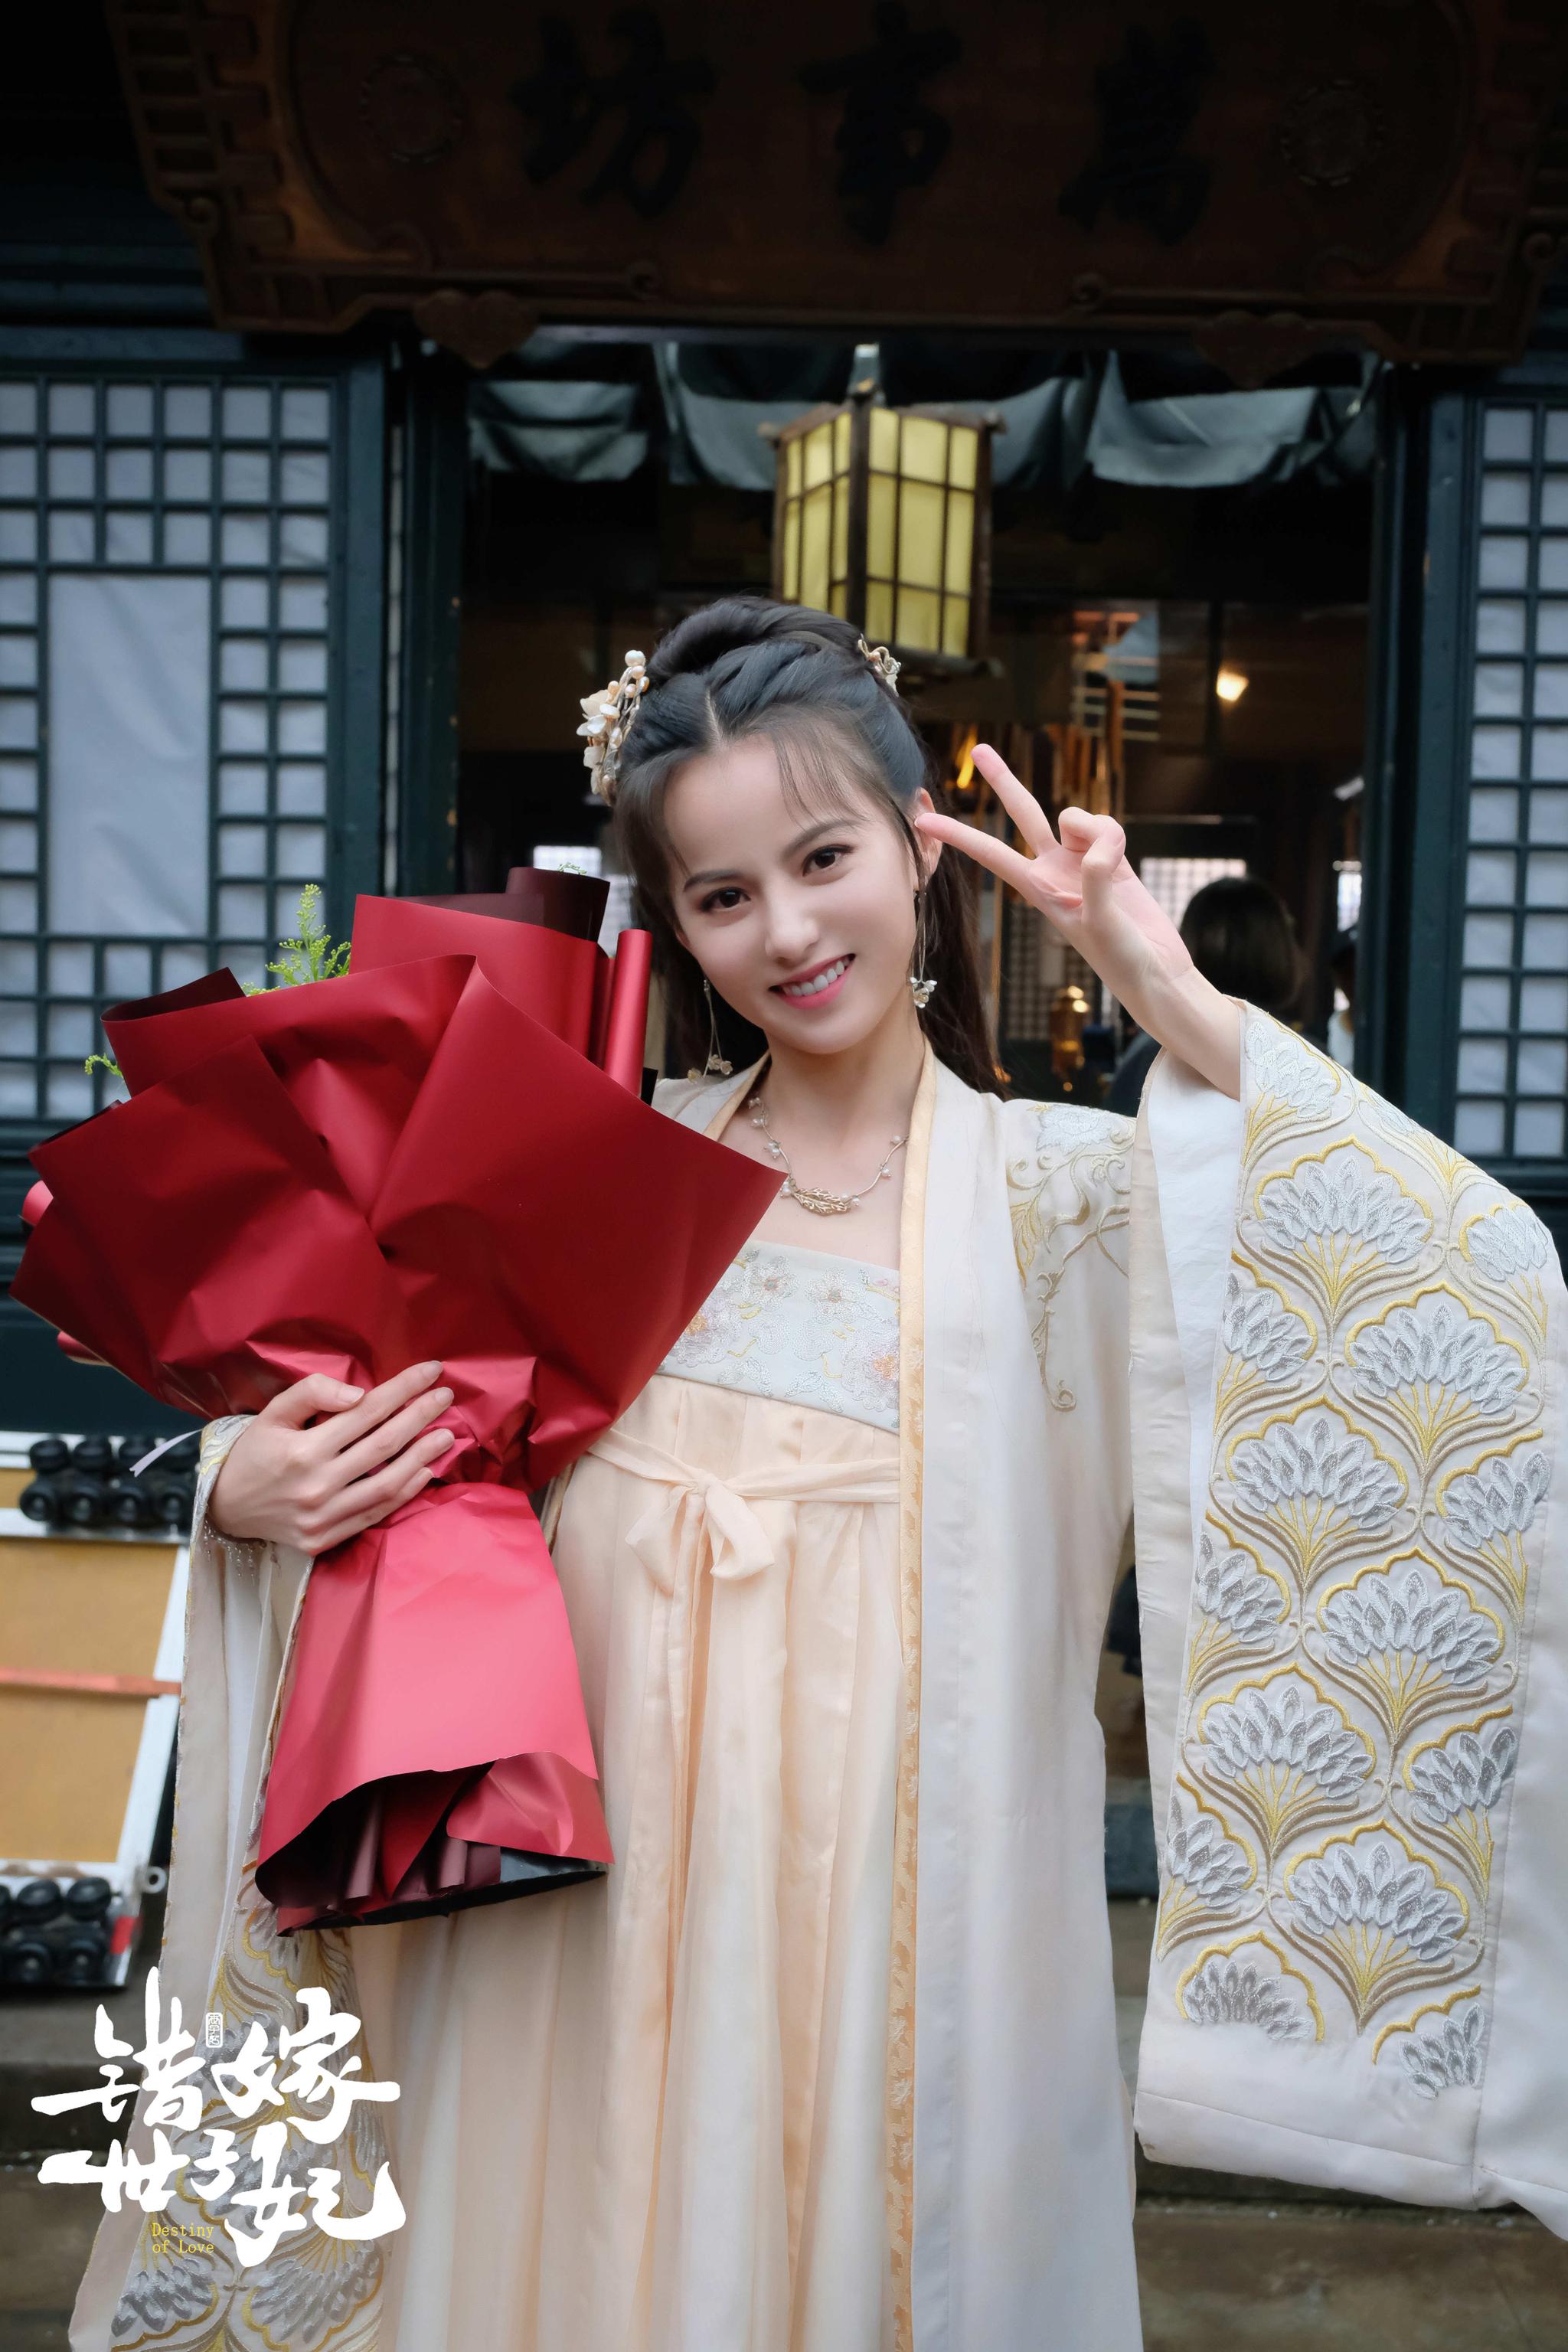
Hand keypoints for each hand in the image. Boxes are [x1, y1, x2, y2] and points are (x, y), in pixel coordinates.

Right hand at [208, 1362, 456, 1555]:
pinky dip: (405, 1492)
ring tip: (447, 1435)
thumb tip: (360, 1394)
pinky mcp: (327, 1538)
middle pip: (384, 1445)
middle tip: (446, 1396)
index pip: (367, 1412)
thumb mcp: (272, 1413)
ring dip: (424, 1457)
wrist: (225, 1509)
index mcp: (303, 1450)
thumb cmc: (254, 1454)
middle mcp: (317, 1484)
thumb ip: (313, 1393)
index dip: (403, 1389)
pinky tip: (425, 1472)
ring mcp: (324, 1516)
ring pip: (388, 1483)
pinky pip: (376, 1513)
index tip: (431, 1371)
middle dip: (421, 1416)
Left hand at [914, 744, 1241, 1098]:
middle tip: (978, 750)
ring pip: (1079, 816)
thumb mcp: (1101, 925)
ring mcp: (1081, 861)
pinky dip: (1115, 837)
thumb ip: (1095, 881)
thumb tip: (1096, 848)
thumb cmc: (1123, 959)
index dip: (958, 836)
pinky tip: (1122, 861)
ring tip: (1112, 865)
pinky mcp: (1110, 858)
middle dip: (1003, 780)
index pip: (991, 854)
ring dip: (1099, 829)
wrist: (1156, 971)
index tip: (923, 820)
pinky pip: (1106, 826)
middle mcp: (1053, 870)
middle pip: (1024, 813)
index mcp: (1038, 890)